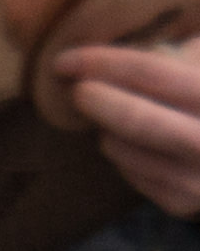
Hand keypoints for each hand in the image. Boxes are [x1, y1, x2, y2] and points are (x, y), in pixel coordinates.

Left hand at [55, 37, 199, 215]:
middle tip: (74, 89)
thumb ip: (167, 52)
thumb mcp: (196, 60)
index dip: (103, 63)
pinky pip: (129, 173)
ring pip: (124, 149)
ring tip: (113, 112)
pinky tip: (134, 141)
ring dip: (106, 128)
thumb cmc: (199, 91)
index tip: (64, 60)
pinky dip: (120, 153)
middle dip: (96, 101)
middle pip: (139, 121)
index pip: (154, 73)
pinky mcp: (182, 203)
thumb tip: (101, 47)